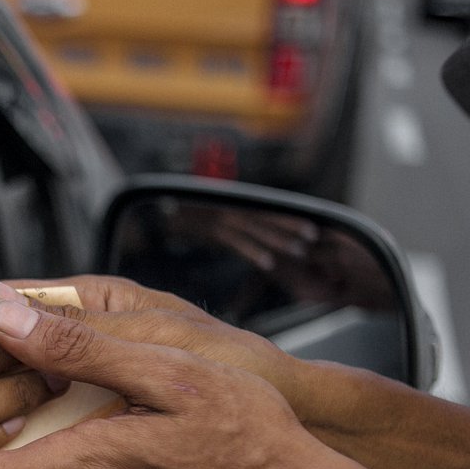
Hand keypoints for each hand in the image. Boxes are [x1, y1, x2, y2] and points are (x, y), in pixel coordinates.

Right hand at [168, 204, 318, 271]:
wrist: (156, 212)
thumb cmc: (181, 216)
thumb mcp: (208, 216)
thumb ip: (227, 225)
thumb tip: (245, 235)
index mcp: (232, 205)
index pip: (266, 211)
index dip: (288, 218)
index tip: (310, 225)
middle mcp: (230, 209)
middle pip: (267, 219)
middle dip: (291, 227)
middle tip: (314, 237)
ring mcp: (222, 219)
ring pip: (257, 231)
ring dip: (279, 240)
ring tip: (300, 251)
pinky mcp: (212, 231)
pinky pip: (237, 244)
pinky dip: (253, 252)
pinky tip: (268, 263)